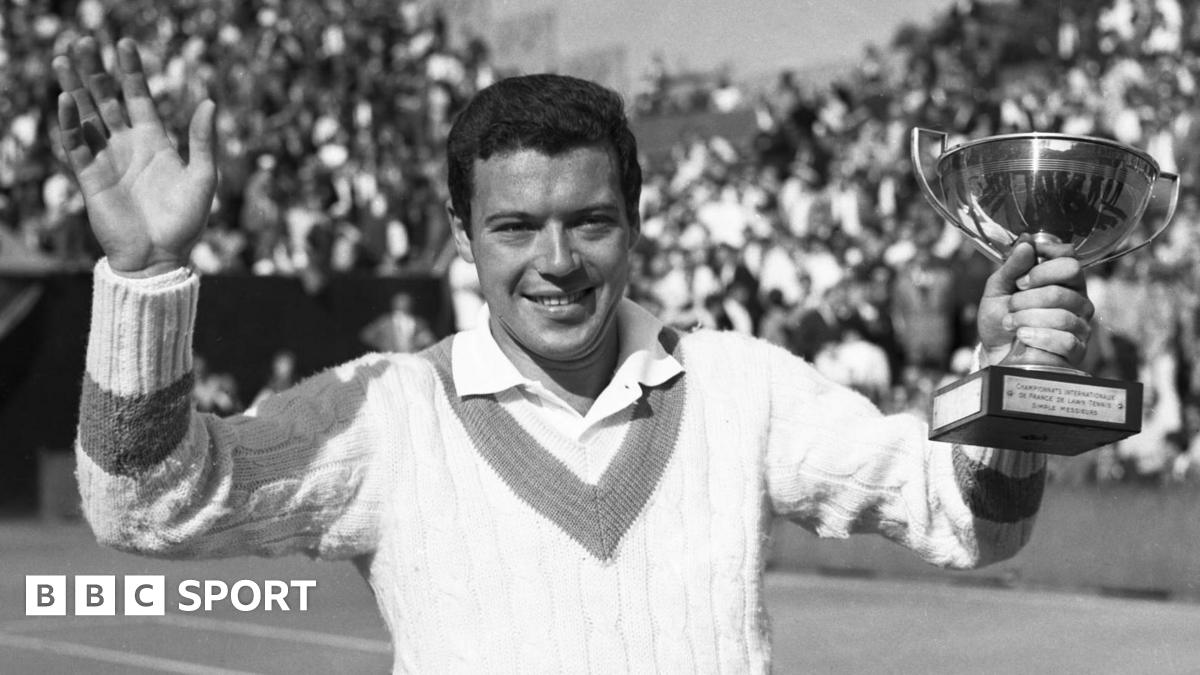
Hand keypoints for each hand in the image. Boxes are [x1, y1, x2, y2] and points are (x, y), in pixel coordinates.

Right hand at [53, 36, 216, 276]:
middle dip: (96, 71)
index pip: (138, 97)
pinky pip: (76, 145)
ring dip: (75, 88)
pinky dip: (70, 123)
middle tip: (84, 41)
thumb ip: (202, 140)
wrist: (161, 257)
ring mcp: (107, 159)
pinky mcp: (90, 178)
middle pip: (106, 99)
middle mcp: (127, 145)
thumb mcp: (203, 177)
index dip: (131, 71)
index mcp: (155, 142)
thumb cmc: (186, 221)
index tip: (125, 43)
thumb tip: (210, 102)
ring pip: (86, 115)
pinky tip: (66, 100)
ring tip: (64, 58)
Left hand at [977, 238, 1093, 368]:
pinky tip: (1022, 337)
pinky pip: (1066, 340)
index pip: (1070, 258)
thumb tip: (1026, 243)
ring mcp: (1080, 324)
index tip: (1021, 278)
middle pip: (1067, 282)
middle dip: (1031, 293)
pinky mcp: (1078, 348)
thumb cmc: (1000, 319)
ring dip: (1027, 317)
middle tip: (1012, 302)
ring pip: (1063, 313)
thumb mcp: (997, 290)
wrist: (995, 353)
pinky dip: (1038, 337)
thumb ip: (1012, 267)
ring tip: (1010, 323)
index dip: (1045, 263)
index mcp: (1061, 279)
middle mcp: (1077, 298)